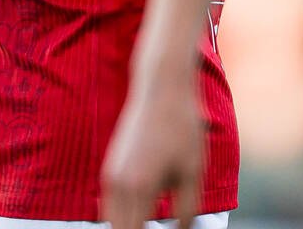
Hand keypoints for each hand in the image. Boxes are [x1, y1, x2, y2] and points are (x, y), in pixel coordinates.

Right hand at [102, 69, 205, 228]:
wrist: (162, 88)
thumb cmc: (181, 127)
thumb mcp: (192, 171)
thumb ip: (187, 209)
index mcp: (141, 186)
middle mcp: (118, 183)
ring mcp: (110, 175)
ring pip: (111, 221)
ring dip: (127, 227)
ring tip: (147, 227)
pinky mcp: (110, 168)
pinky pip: (109, 206)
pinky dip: (121, 217)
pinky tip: (139, 218)